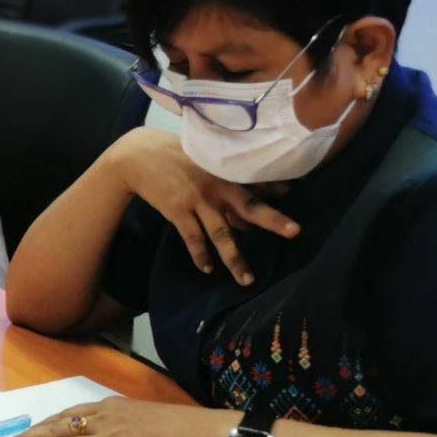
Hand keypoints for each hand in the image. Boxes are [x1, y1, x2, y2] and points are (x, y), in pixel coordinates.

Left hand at [0, 396, 229, 436]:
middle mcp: (107, 421)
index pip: (68, 414)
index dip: (43, 424)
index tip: (25, 431)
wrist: (204, 432)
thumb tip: (104, 432)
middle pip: (58, 429)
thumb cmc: (180, 426)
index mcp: (111, 408)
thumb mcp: (143, 414)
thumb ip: (120, 422)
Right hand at [109, 128, 297, 283]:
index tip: (297, 193)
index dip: (279, 188)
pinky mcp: (177, 211)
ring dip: (235, 259)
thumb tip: (262, 189)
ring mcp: (197, 200)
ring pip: (221, 234)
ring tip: (247, 281)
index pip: (258, 182)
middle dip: (273, 220)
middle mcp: (217, 187)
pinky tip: (207, 268)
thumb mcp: (206, 157)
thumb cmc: (177, 156)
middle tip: (295, 232)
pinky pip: (193, 239)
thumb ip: (230, 174)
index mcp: (226, 171)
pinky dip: (200, 255)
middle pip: (250, 207)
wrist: (139, 156)